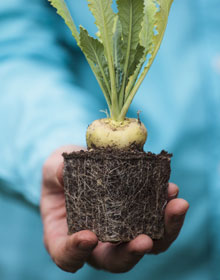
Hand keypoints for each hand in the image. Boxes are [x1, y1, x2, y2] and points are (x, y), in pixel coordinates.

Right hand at [41, 146, 188, 272]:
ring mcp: (120, 231)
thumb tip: (62, 172)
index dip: (76, 253)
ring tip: (175, 206)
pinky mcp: (138, 216)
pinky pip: (156, 222)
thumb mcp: (53, 169)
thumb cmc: (61, 174)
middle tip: (144, 240)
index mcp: (65, 236)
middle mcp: (96, 242)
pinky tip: (171, 190)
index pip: (68, 256)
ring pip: (144, 245)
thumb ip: (55, 171)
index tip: (88, 237)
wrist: (81, 166)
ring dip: (164, 231)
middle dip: (131, 253)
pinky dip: (167, 211)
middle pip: (115, 260)